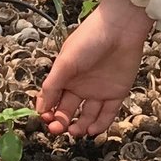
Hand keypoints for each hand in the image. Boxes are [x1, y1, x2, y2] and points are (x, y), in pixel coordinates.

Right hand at [36, 0, 151, 138]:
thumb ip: (52, 86)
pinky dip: (100, 124)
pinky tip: (92, 130)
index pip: (52, 100)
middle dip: (61, 122)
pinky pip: (107, 114)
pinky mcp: (116, 93)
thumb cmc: (89, 40)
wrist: (121, 29)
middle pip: (68, 110)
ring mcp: (98, 90)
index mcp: (65, 76)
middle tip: (58, 129)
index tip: (46, 120)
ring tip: (75, 131)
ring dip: (80, 127)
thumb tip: (40, 107)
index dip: (48, 111)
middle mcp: (80, 85)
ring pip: (87, 116)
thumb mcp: (65, 62)